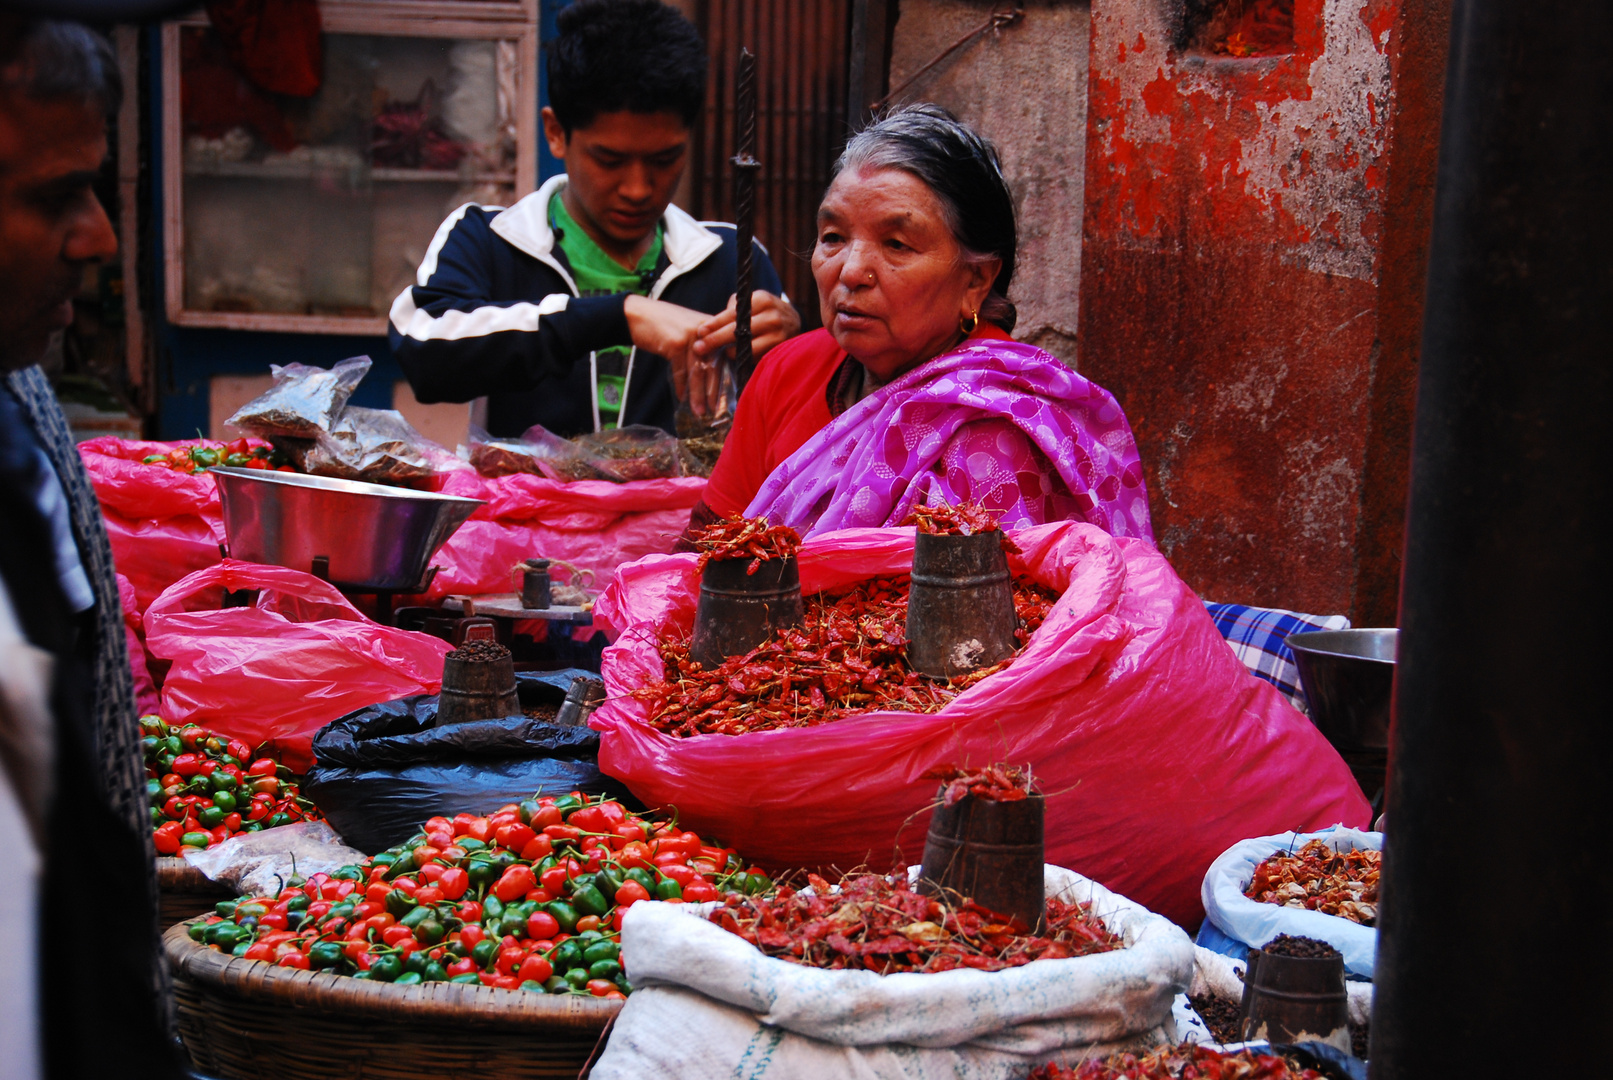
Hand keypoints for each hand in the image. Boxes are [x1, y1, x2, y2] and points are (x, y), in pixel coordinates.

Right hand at [623, 294, 717, 414]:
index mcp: (712, 327)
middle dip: (714, 391)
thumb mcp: (689, 329)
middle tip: (716, 409)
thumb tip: (714, 372)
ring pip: (698, 371)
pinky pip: (681, 371)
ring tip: (700, 411)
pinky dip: (681, 386)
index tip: (726, 396)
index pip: (725, 355)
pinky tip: (681, 398)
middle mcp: (706, 330)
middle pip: (714, 365)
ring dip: (698, 394)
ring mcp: (691, 336)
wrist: (637, 314)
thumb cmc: (664, 324)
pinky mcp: (676, 343)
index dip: (725, 377)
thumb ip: (704, 345)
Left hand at [691, 291, 801, 367]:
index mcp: (762, 300)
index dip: (714, 323)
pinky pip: (757, 358)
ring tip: (722, 352)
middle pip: (737, 331)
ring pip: (746, 347)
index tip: (700, 331)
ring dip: (731, 352)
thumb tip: (709, 327)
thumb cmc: (764, 312)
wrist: (794, 322)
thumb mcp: (752, 302)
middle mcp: (772, 316)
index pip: (733, 313)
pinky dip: (745, 358)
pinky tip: (738, 358)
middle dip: (715, 340)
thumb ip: (734, 309)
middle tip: (699, 347)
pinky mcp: (781, 350)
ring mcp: (779, 334)